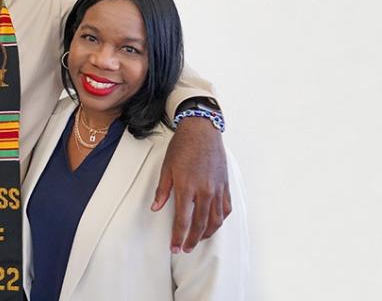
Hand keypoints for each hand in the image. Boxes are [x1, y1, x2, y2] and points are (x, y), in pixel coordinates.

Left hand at [152, 117, 230, 253]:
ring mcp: (217, 189)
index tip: (174, 247)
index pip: (183, 220)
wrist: (202, 131)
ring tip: (198, 240)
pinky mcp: (225, 185)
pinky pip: (225, 208)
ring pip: (215, 220)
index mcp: (187, 187)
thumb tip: (156, 208)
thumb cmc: (182, 147)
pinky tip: (213, 224)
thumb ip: (162, 191)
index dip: (178, 237)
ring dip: (207, 233)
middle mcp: (204, 191)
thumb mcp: (166, 168)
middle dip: (192, 240)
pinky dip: (220, 220)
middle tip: (185, 249)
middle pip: (200, 224)